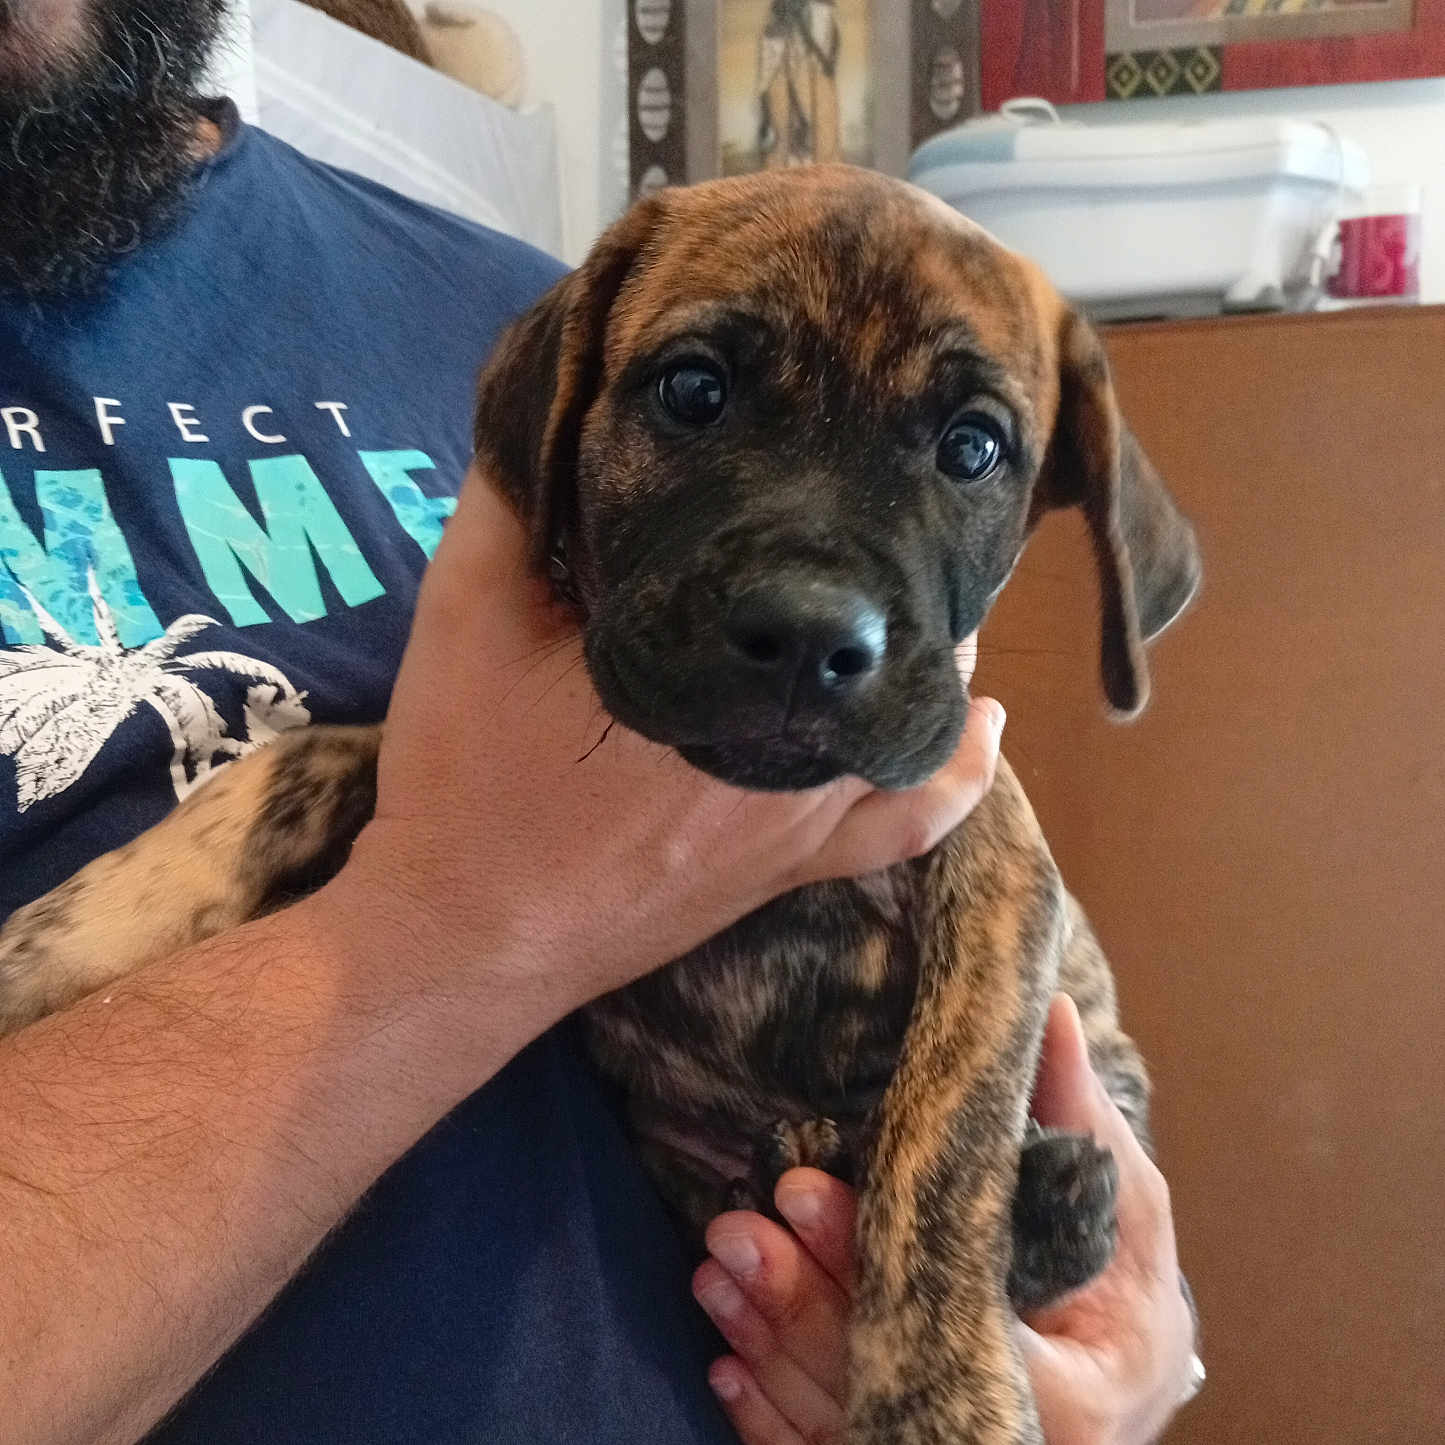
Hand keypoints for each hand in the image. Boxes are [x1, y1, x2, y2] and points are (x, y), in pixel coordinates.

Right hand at [331, 469, 1004, 1031]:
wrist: (465, 934)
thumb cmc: (468, 773)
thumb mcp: (467, 611)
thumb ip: (514, 496)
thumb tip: (558, 391)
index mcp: (713, 661)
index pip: (816, 553)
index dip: (848, 487)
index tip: (857, 443)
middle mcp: (784, 736)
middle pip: (877, 623)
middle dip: (889, 558)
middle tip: (889, 500)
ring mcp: (805, 814)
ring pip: (911, 708)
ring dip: (925, 646)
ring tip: (923, 585)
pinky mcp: (797, 871)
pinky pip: (909, 822)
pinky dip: (959, 773)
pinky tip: (984, 726)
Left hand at [695, 995, 1198, 1444]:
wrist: (1127, 1381)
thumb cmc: (1125, 1287)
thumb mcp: (1125, 1202)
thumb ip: (1080, 1116)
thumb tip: (1043, 1007)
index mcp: (1078, 1392)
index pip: (959, 1329)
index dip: (871, 1267)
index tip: (804, 1190)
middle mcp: (1007, 1437)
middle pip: (881, 1381)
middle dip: (798, 1303)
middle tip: (734, 1232)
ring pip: (840, 1423)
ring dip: (770, 1343)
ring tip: (715, 1271)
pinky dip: (772, 1415)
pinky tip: (728, 1360)